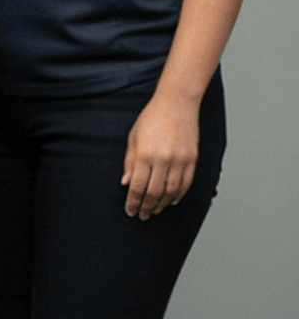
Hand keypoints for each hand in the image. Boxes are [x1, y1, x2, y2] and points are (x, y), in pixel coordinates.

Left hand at [122, 92, 198, 218]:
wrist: (177, 104)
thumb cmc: (151, 118)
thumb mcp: (133, 138)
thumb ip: (130, 163)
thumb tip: (126, 183)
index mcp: (145, 155)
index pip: (138, 187)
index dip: (133, 202)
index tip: (131, 211)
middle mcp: (163, 160)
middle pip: (154, 193)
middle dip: (147, 207)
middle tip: (142, 215)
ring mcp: (180, 160)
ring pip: (171, 191)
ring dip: (162, 204)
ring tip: (155, 210)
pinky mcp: (192, 159)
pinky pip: (186, 184)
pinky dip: (178, 195)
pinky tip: (172, 200)